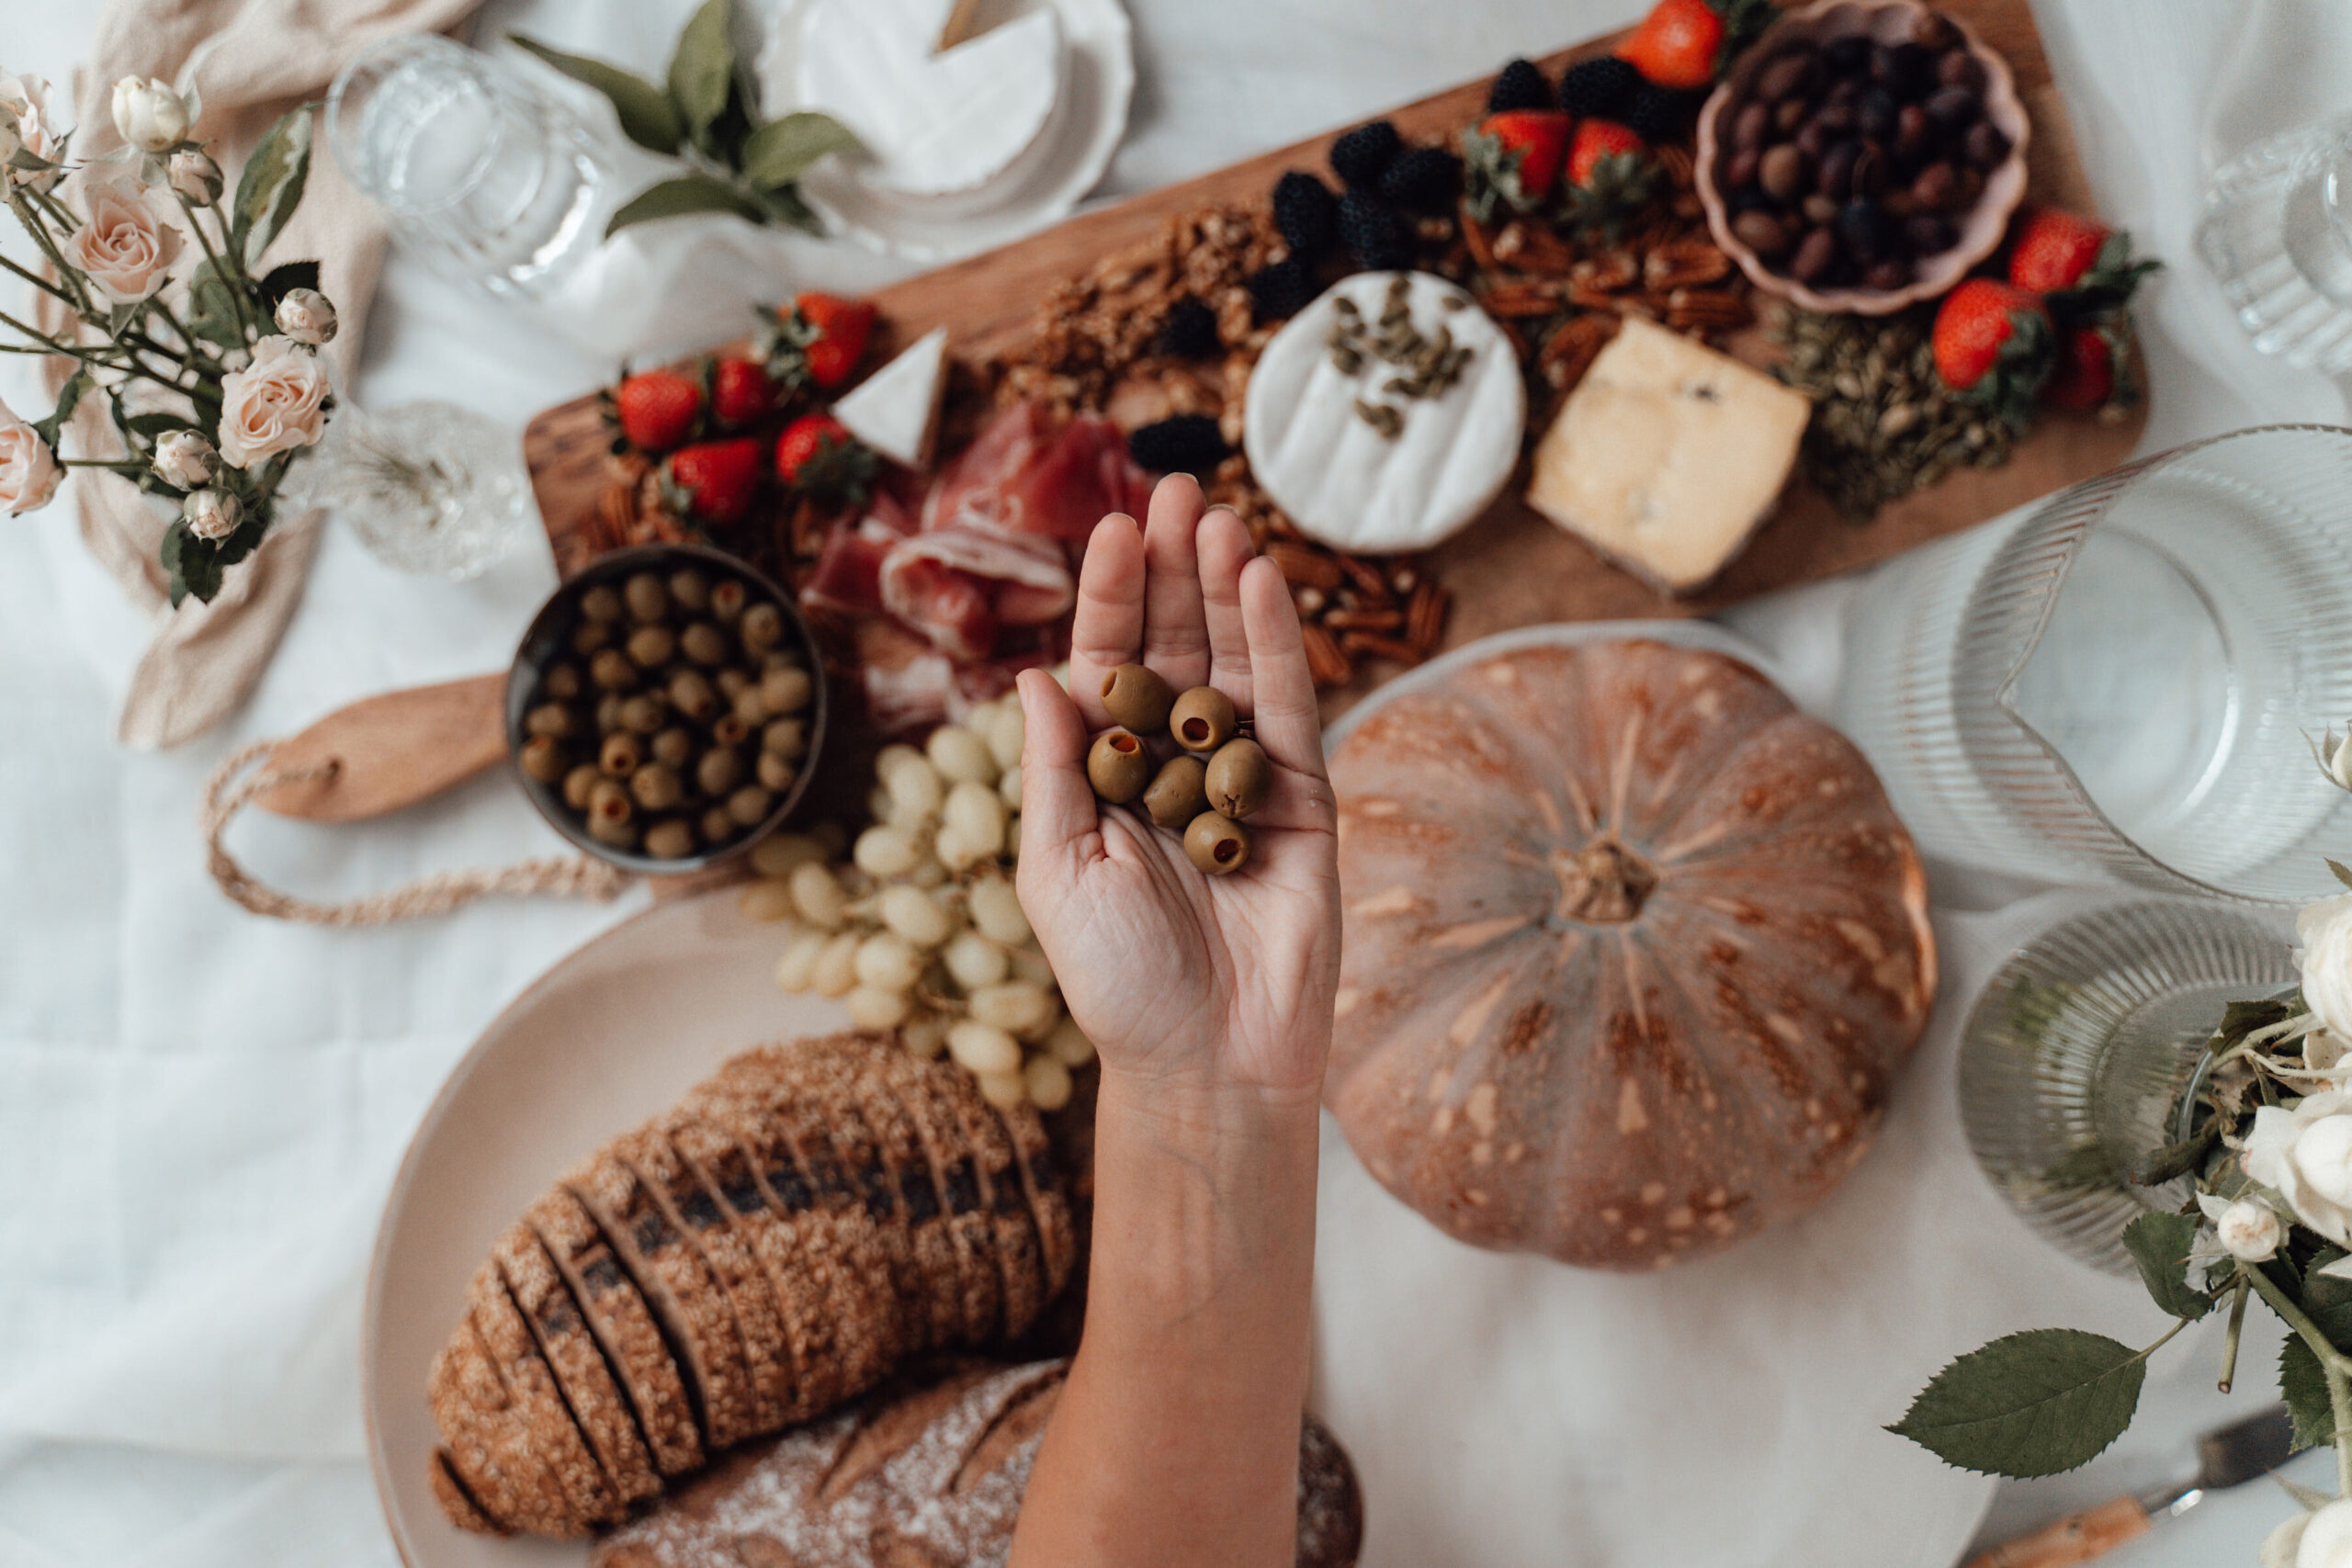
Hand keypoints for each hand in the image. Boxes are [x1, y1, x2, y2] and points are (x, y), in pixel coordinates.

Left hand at [1016, 475, 1340, 1101]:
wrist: (1208, 1059)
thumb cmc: (1115, 981)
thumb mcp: (1057, 870)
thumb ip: (1055, 770)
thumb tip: (1035, 673)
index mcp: (1105, 777)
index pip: (1106, 665)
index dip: (1108, 597)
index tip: (1110, 526)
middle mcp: (1173, 765)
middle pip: (1173, 645)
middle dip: (1170, 569)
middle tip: (1173, 489)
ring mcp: (1242, 778)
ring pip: (1234, 662)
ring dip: (1225, 588)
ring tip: (1217, 517)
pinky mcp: (1303, 801)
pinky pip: (1290, 709)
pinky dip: (1279, 644)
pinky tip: (1263, 581)